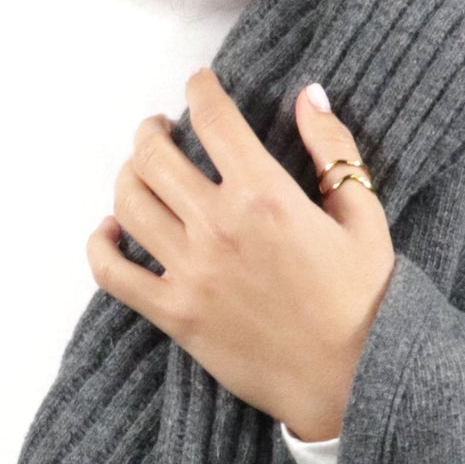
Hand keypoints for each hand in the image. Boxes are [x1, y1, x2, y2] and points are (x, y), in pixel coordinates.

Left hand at [87, 72, 395, 442]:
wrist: (353, 379)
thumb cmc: (365, 298)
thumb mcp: (364, 214)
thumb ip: (332, 149)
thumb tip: (309, 94)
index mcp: (267, 195)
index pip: (214, 119)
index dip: (201, 89)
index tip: (199, 84)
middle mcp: (219, 227)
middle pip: (155, 156)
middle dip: (151, 131)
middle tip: (159, 130)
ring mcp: (190, 272)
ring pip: (128, 203)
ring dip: (127, 176)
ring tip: (139, 173)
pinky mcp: (174, 314)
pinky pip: (112, 272)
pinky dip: (99, 245)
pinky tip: (110, 231)